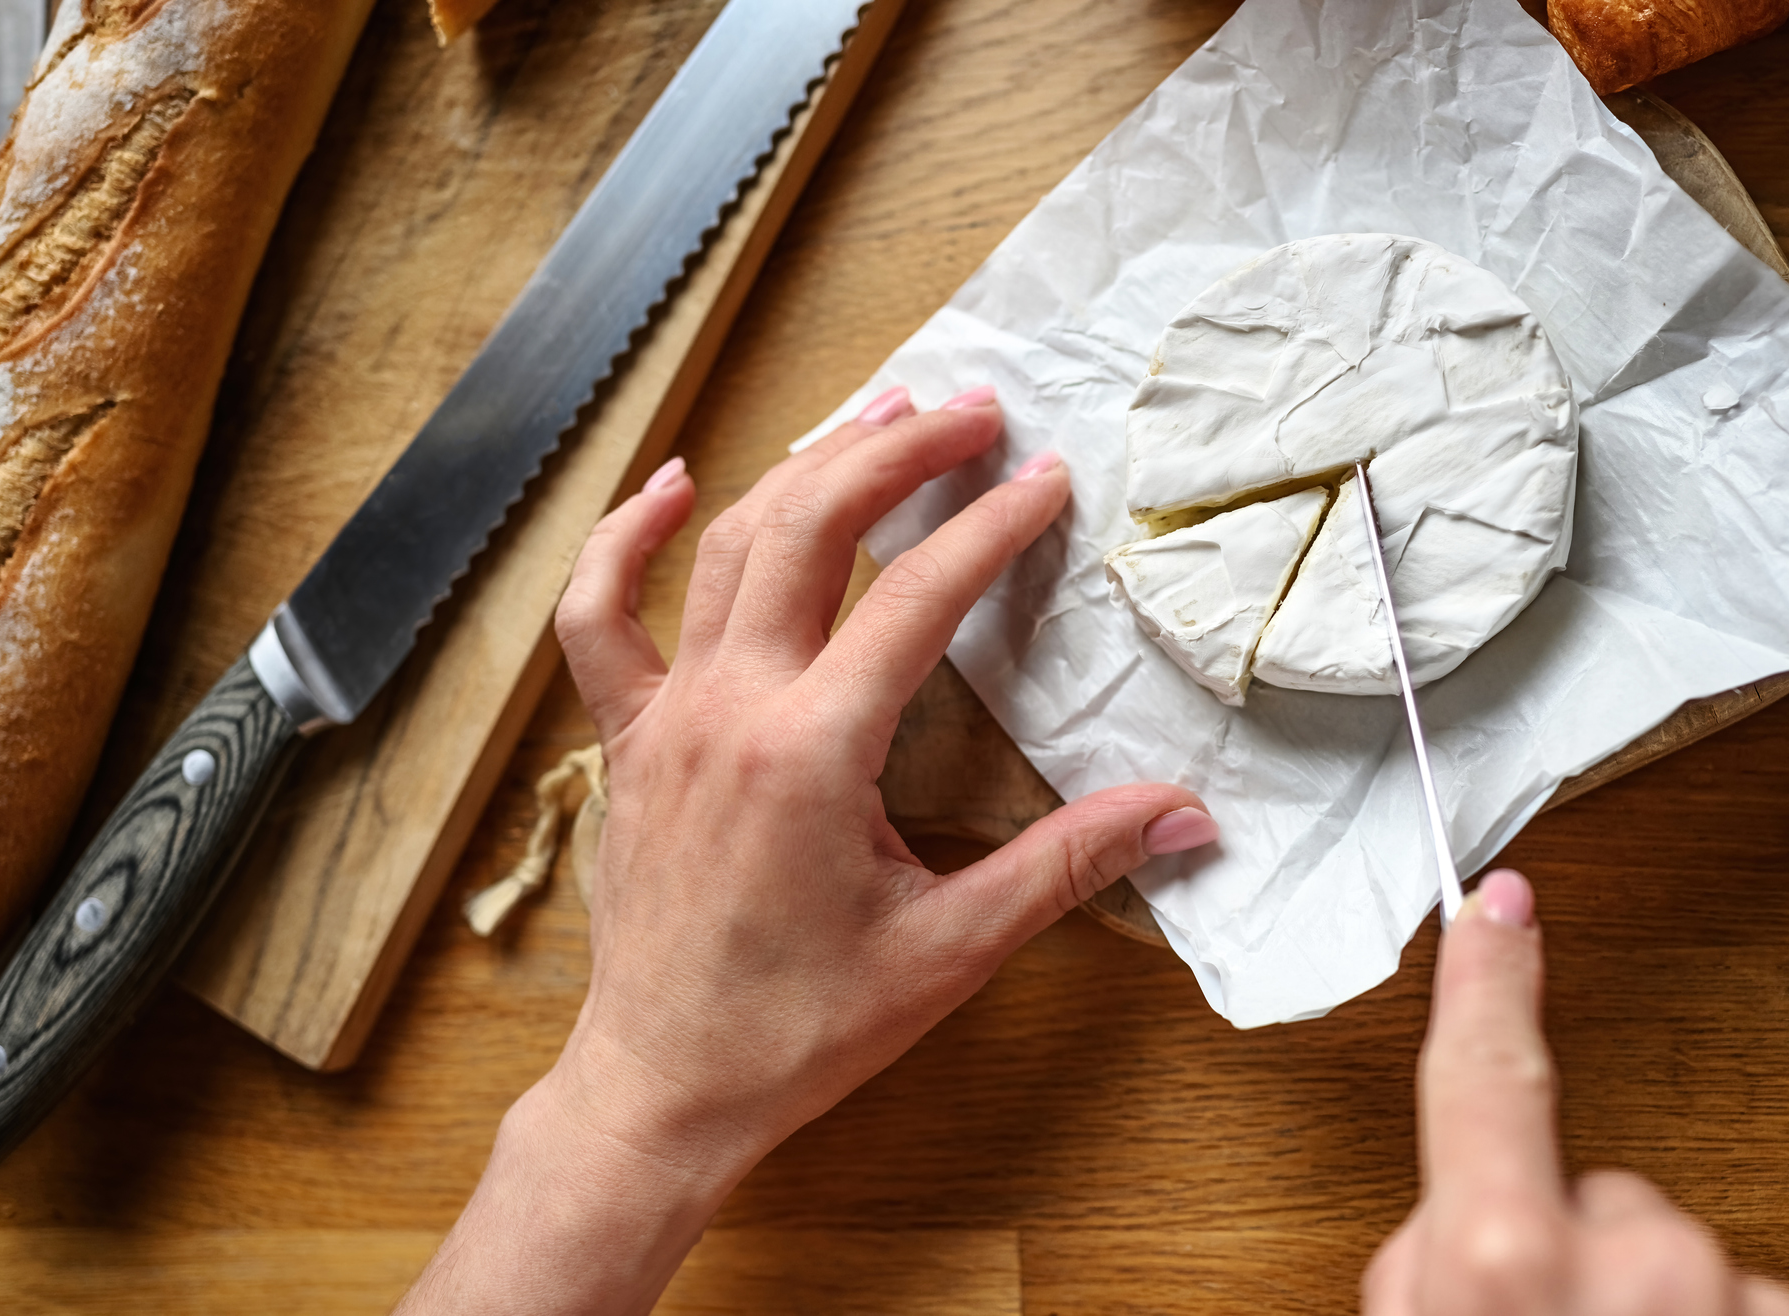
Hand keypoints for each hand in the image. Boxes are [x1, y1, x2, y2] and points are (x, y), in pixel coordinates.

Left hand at [400, 386, 1214, 1313]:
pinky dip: (628, 538)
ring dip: (804, 466)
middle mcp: (730, 708)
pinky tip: (670, 482)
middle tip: (973, 408)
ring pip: (726, 546)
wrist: (664, 1088)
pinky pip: (603, 615)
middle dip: (898, 452)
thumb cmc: (800, 1030)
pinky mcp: (628, 738)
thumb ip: (1068, 865)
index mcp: (812, 752)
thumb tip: (1185, 816)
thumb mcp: (951, 948)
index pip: (917, 597)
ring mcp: (667, 715)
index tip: (1045, 476)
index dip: (991, 525)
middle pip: (811, 527)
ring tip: (879, 411)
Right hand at [1365, 870, 1788, 1315]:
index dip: (1488, 982)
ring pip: (1673, 1256)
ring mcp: (1727, 1296)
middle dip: (1569, 1247)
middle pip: (1596, 1194)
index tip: (1502, 906)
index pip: (1486, 1077)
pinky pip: (1742, 1301)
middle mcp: (1630, 1266)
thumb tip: (1454, 1221)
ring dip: (1646, 1307)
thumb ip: (1430, 1261)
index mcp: (1507, 1262)